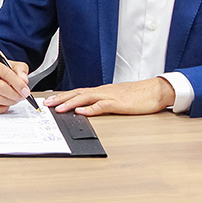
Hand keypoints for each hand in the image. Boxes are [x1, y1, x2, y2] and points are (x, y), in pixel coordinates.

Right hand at [0, 57, 29, 114]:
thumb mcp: (9, 65)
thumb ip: (20, 69)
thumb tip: (24, 80)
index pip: (6, 73)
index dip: (18, 83)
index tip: (26, 91)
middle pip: (1, 88)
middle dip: (15, 95)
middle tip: (22, 96)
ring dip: (10, 102)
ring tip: (14, 98)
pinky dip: (2, 108)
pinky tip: (5, 103)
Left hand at [45, 77, 175, 115]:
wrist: (155, 90)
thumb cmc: (138, 95)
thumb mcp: (116, 98)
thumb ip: (102, 102)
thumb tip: (88, 108)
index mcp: (101, 91)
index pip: (77, 92)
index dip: (62, 96)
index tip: (50, 100)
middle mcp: (102, 91)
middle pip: (77, 93)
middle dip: (60, 98)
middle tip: (46, 104)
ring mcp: (110, 96)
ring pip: (86, 98)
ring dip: (71, 103)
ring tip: (58, 108)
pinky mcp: (119, 103)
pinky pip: (102, 105)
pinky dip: (91, 108)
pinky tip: (81, 111)